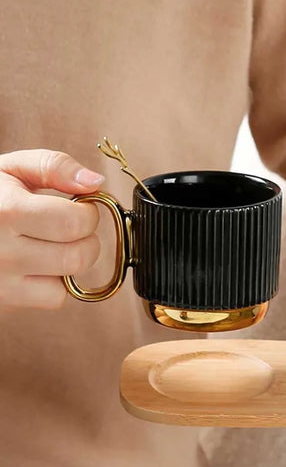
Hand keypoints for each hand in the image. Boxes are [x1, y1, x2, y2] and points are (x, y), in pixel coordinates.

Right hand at [0, 149, 103, 309]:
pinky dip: (56, 283)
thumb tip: (96, 182)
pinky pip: (53, 299)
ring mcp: (1, 281)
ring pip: (68, 283)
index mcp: (7, 212)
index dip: (89, 214)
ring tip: (55, 243)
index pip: (75, 224)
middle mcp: (2, 251)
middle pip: (77, 258)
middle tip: (73, 227)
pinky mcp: (3, 299)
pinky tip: (41, 263)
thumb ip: (54, 167)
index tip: (81, 207)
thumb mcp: (13, 168)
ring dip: (72, 263)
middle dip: (87, 239)